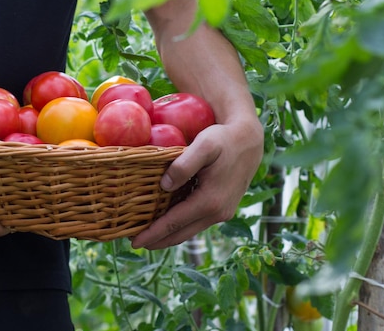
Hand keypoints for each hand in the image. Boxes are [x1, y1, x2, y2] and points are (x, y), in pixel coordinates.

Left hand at [131, 118, 262, 249]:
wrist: (249, 140)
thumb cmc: (223, 139)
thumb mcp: (204, 145)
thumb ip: (184, 165)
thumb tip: (164, 186)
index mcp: (210, 201)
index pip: (174, 223)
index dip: (153, 233)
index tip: (134, 241)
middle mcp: (218, 213)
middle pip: (181, 234)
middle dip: (157, 241)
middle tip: (134, 243)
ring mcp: (222, 213)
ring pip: (189, 231)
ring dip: (168, 236)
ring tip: (148, 238)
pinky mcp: (223, 209)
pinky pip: (196, 223)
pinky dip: (180, 227)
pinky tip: (168, 224)